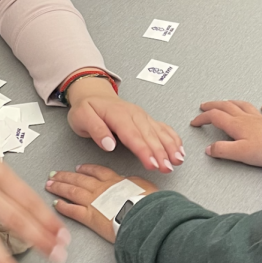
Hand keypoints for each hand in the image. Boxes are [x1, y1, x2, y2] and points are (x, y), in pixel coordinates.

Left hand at [45, 164, 157, 242]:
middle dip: (65, 176)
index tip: (79, 168)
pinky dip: (62, 206)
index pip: (96, 171)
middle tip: (54, 173)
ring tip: (50, 184)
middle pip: (79, 179)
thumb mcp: (144, 186)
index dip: (86, 169)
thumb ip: (133, 184)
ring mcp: (93, 201)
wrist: (145, 215)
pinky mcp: (89, 217)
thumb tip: (131, 183)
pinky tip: (56, 204)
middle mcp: (101, 188)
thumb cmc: (148, 203)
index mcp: (114, 181)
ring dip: (59, 187)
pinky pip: (72, 210)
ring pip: (72, 191)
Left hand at [65, 74, 183, 171]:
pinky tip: (179, 149)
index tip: (152, 164)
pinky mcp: (147, 119)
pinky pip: (163, 128)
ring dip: (170, 147)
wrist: (93, 94)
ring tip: (178, 160)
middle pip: (150, 135)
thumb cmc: (87, 108)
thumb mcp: (81, 117)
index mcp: (118, 114)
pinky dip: (173, 138)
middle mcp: (134, 114)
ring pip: (160, 132)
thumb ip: (95, 130)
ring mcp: (143, 116)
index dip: (144, 150)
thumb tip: (109, 144)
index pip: (133, 135)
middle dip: (161, 153)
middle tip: (167, 168)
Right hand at [190, 99, 261, 166]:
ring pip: (242, 105)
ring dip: (231, 103)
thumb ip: (222, 150)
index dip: (202, 118)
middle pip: (225, 106)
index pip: (215, 117)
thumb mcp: (239, 153)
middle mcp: (246, 118)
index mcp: (236, 125)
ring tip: (226, 102)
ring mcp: (260, 117)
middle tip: (204, 106)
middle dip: (213, 105)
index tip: (195, 121)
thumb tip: (209, 148)